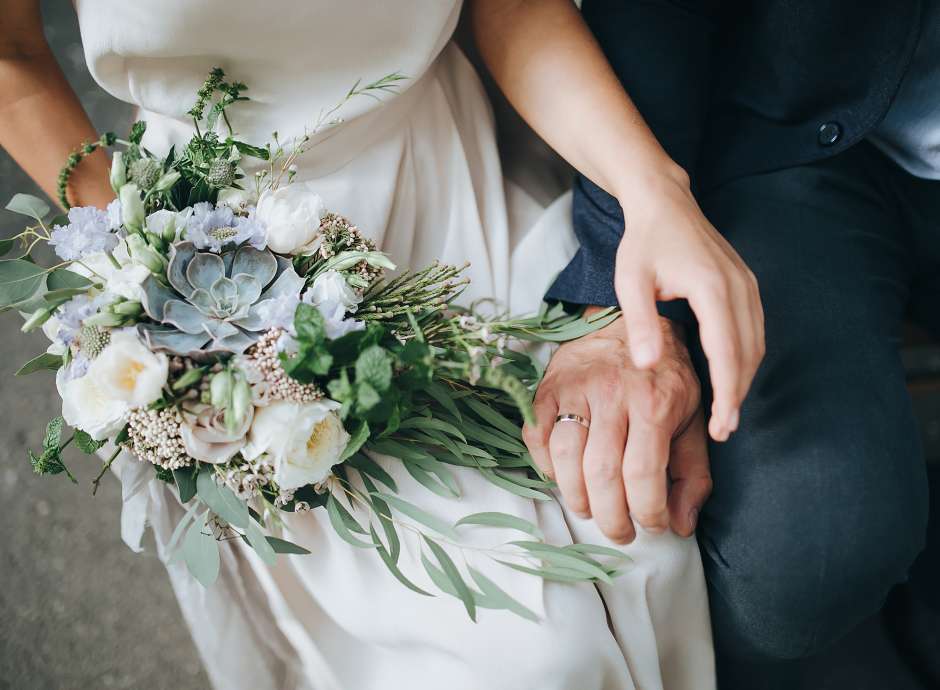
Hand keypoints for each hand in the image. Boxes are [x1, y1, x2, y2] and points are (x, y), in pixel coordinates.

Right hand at [523, 314, 711, 542]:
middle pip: (602, 474)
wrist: (630, 321)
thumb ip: (692, 472)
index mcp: (654, 402)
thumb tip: (682, 524)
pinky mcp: (547, 387)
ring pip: (565, 458)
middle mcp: (612, 394)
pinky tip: (563, 476)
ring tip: (590, 508)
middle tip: (619, 532)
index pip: (644, 474)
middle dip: (610, 517)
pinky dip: (545, 466)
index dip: (647, 512)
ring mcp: (575, 389)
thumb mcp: (692, 418)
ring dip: (576, 497)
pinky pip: (536, 436)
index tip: (653, 525)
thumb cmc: (663, 377)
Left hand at [614, 167, 763, 441]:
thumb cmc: (643, 243)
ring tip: (727, 412)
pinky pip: (754, 330)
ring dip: (745, 379)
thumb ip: (640, 322)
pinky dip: (746, 358)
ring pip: (756, 344)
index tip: (722, 425)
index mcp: (711, 287)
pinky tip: (731, 377)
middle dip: (738, 395)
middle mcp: (739, 286)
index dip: (727, 392)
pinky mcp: (747, 284)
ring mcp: (748, 284)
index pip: (726, 351)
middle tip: (723, 430)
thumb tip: (647, 365)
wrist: (665, 203)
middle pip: (748, 353)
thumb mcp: (630, 281)